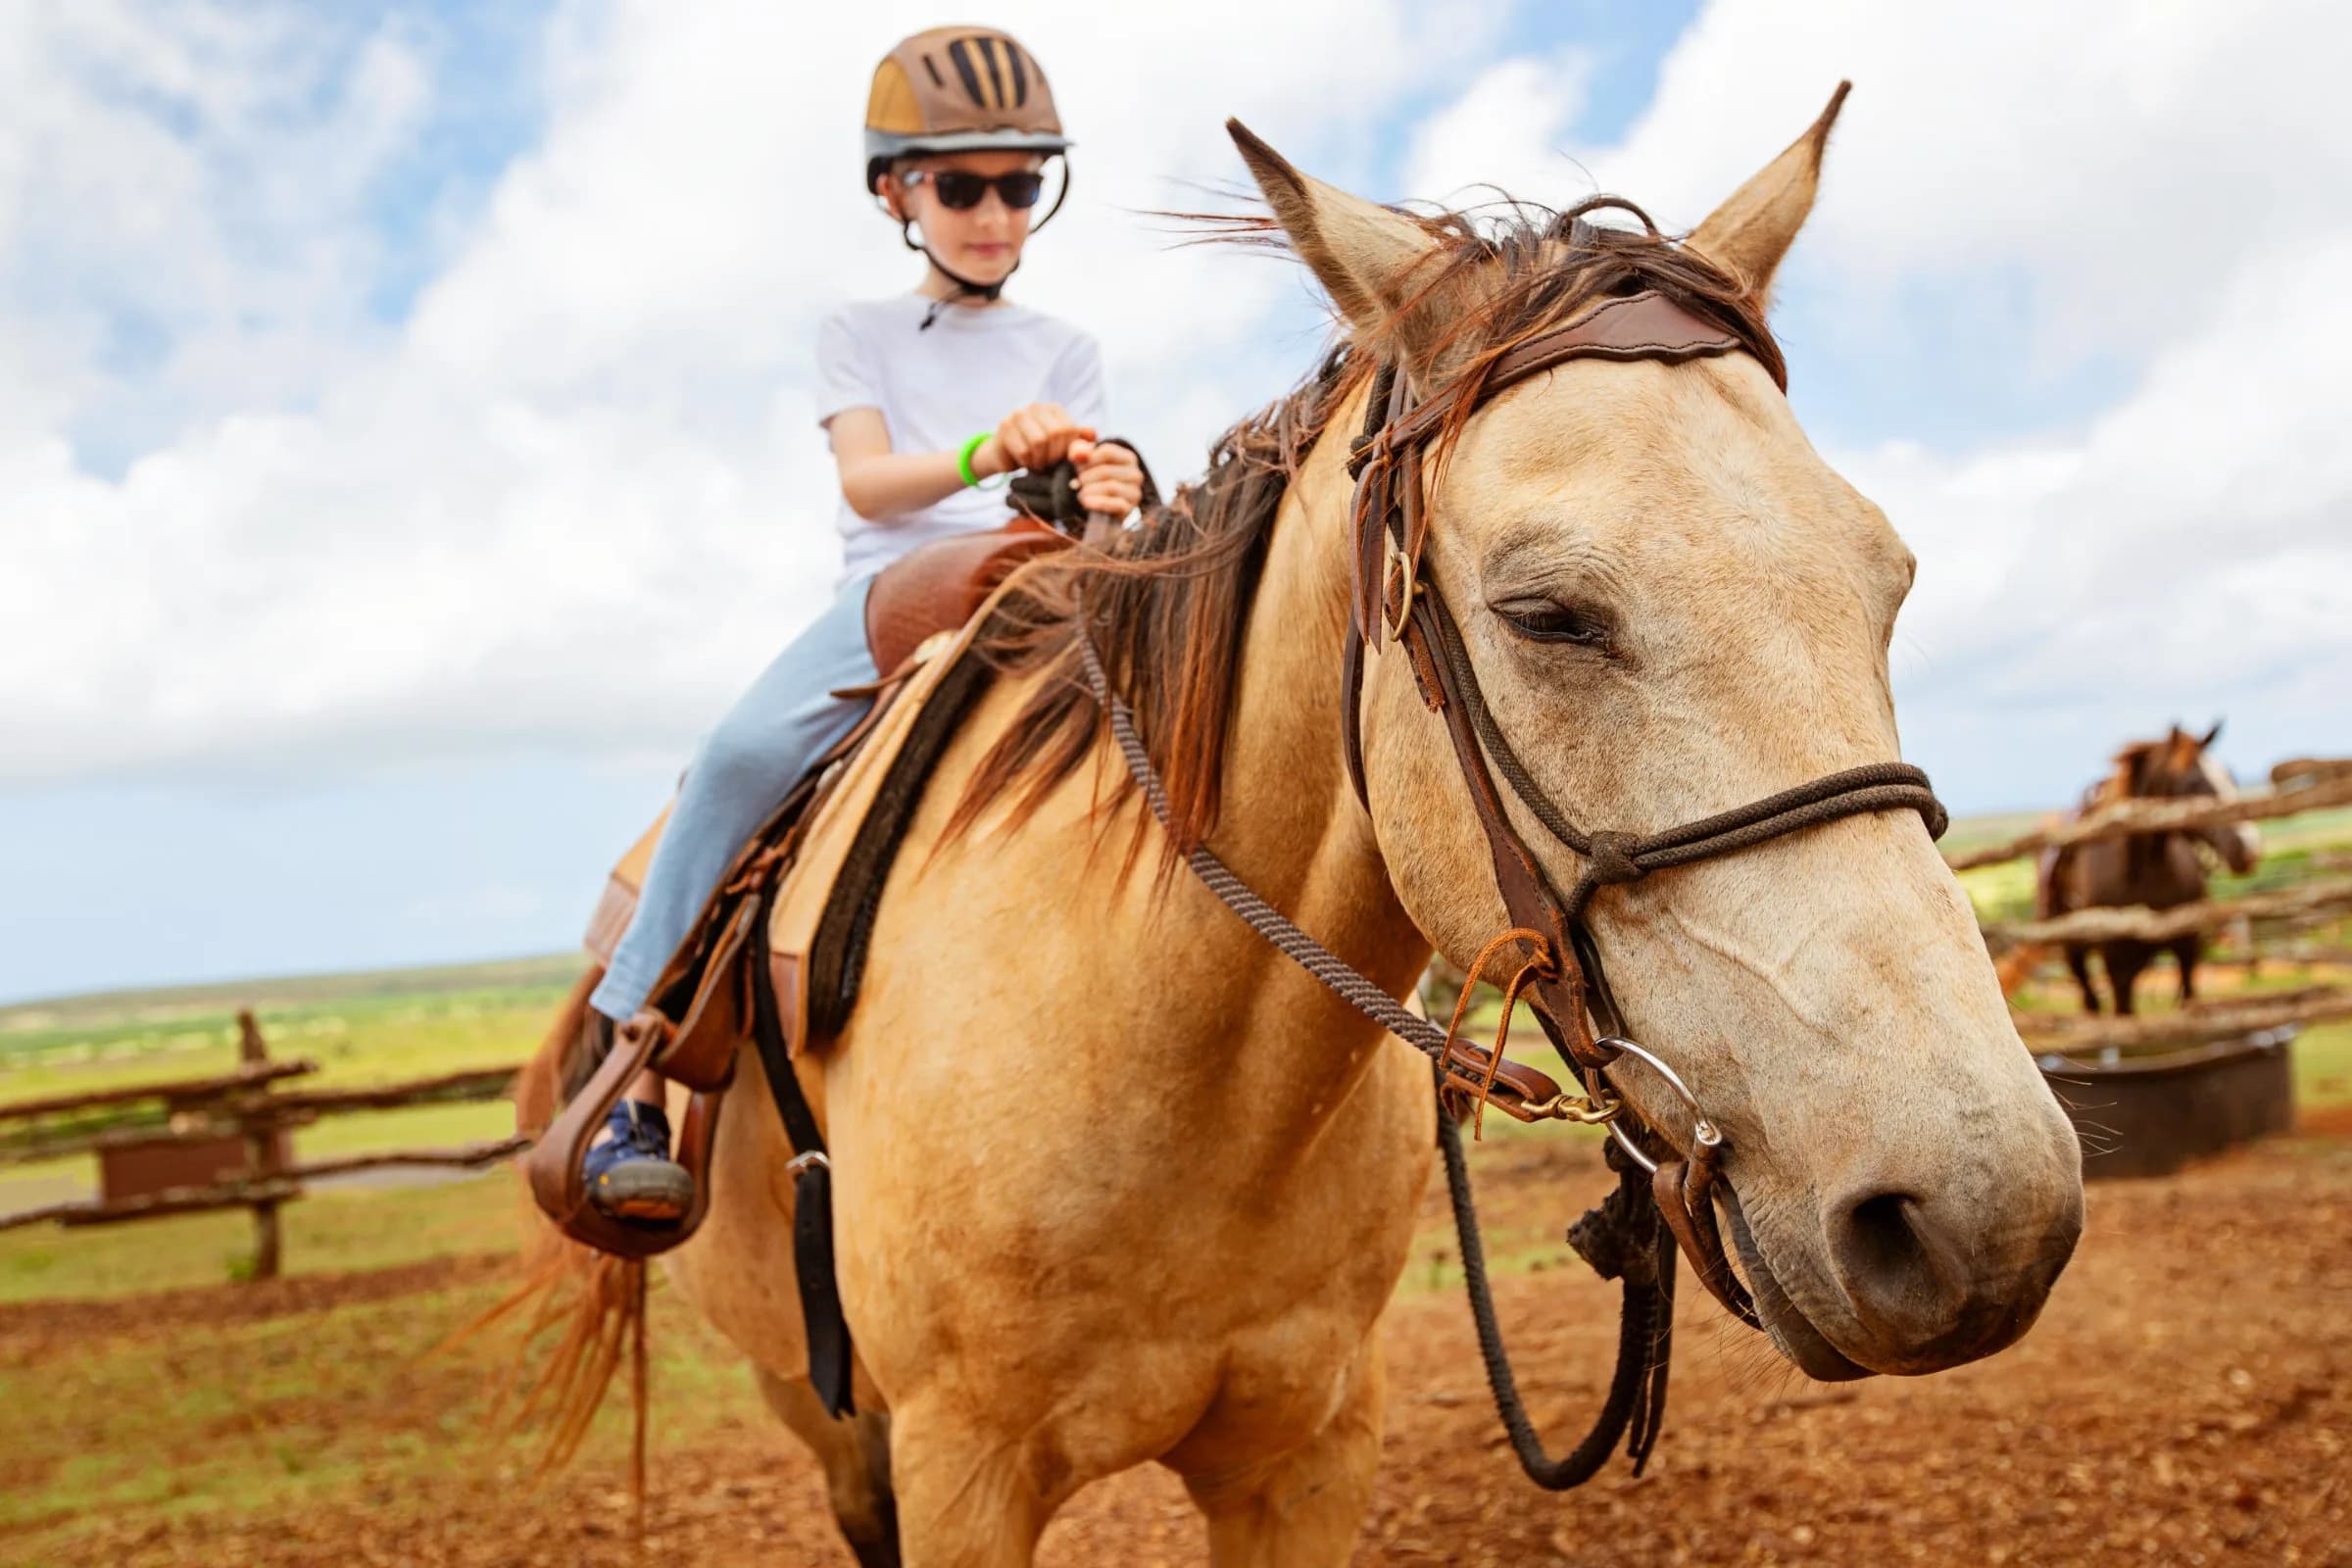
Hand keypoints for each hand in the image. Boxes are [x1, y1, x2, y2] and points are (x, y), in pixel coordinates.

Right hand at [977, 402, 1094, 476]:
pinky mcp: (1005, 426)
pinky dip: (1027, 462)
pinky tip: (1025, 461)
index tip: (1061, 459)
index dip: (1067, 449)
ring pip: (1038, 442)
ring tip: (1037, 463)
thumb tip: (1093, 436)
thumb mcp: (1061, 448)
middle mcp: (1036, 407)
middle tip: (1048, 464)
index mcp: (1053, 409)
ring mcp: (1019, 414)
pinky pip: (1023, 450)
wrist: (1005, 455)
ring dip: (1040, 460)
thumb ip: (1078, 442)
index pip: (1069, 429)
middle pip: (1055, 434)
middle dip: (1053, 456)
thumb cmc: (1038, 452)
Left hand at [1069, 439, 1143, 518]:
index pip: (1107, 452)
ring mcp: (1134, 492)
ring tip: (1080, 494)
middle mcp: (1135, 474)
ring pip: (1110, 487)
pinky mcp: (1130, 508)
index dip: (1088, 459)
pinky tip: (1086, 502)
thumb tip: (1076, 454)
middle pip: (1106, 471)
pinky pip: (1116, 504)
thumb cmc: (1093, 478)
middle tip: (1076, 483)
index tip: (1078, 467)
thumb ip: (1079, 451)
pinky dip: (1099, 503)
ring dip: (1089, 490)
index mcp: (1128, 458)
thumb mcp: (1085, 461)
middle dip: (1086, 477)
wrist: (1101, 507)